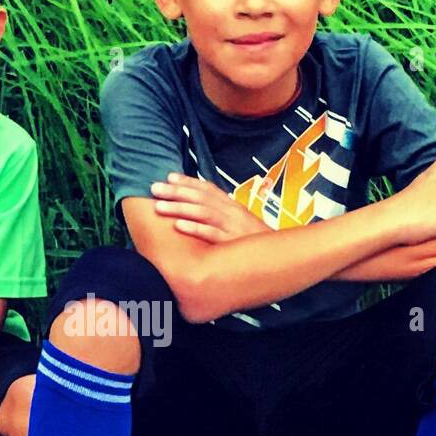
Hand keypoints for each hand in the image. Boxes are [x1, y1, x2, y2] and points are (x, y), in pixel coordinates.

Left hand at [150, 171, 272, 242]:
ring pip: (203, 213)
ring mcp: (233, 228)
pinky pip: (212, 235)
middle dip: (176, 192)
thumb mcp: (240, 225)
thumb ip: (222, 216)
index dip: (189, 182)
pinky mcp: (233, 244)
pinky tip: (178, 226)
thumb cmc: (254, 244)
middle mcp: (233, 213)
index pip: (209, 189)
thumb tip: (199, 211)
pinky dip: (195, 229)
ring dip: (180, 208)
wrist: (282, 259)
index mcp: (233, 207)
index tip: (169, 177)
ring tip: (159, 206)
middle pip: (201, 198)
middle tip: (154, 188)